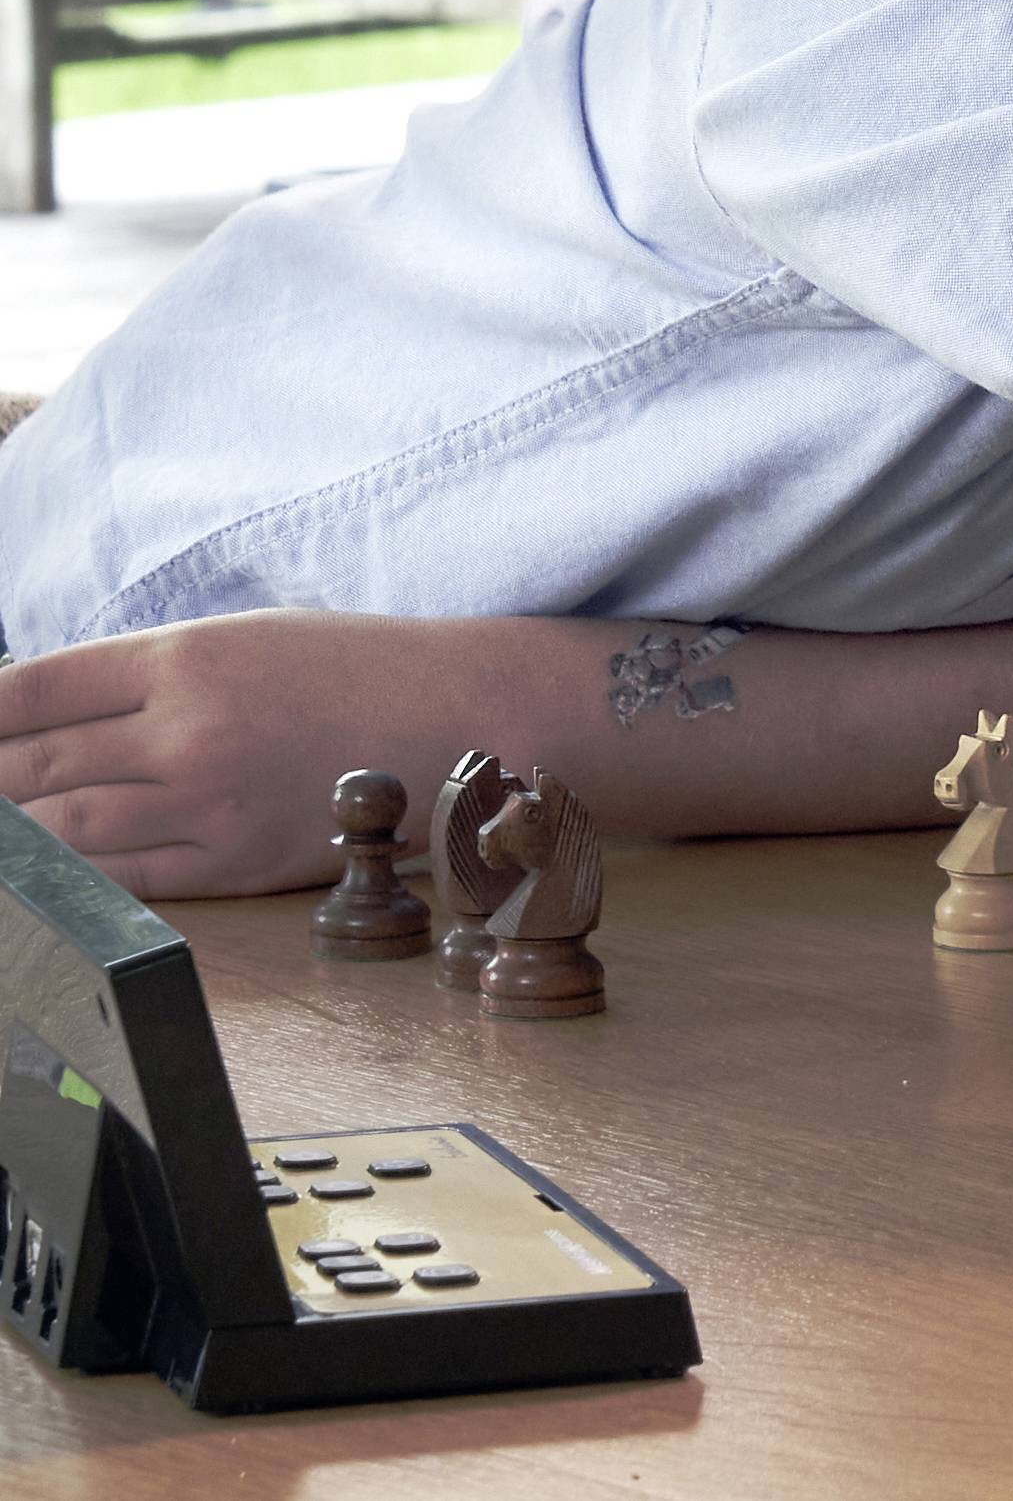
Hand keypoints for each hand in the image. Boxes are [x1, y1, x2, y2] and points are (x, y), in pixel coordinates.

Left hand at [0, 611, 419, 896]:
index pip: (33, 691)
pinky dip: (71, 873)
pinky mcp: (234, 863)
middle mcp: (188, 731)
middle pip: (37, 763)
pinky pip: (122, 877)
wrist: (465, 717)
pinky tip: (52, 865)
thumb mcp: (249, 637)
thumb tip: (49, 713)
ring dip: (18, 831)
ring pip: (65, 827)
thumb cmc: (358, 667)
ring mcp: (208, 804)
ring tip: (4, 830)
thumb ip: (150, 673)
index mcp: (188, 658)